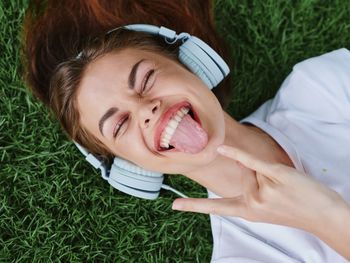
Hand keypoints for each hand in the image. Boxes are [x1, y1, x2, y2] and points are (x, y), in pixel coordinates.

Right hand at [172, 145, 345, 232]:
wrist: (324, 215)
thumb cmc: (296, 210)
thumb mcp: (266, 210)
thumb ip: (247, 193)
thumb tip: (235, 167)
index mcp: (247, 212)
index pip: (215, 208)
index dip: (193, 207)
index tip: (174, 206)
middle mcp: (252, 203)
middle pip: (242, 175)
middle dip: (259, 177)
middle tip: (281, 193)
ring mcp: (262, 190)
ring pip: (252, 167)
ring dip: (269, 171)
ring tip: (288, 188)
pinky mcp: (275, 176)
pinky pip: (251, 159)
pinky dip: (236, 152)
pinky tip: (222, 147)